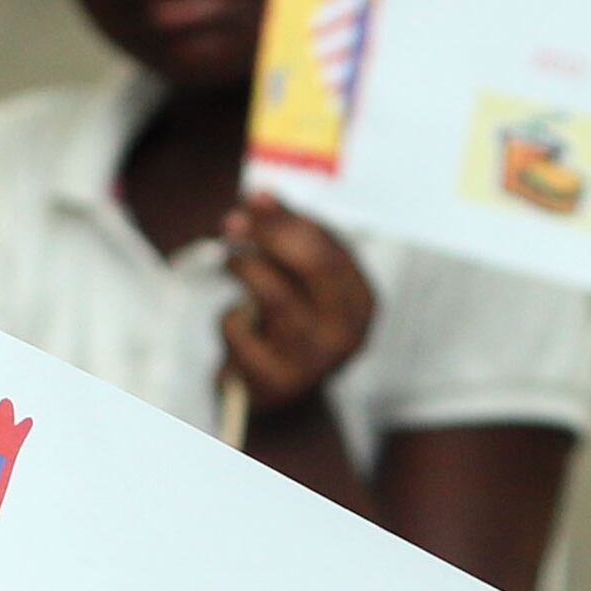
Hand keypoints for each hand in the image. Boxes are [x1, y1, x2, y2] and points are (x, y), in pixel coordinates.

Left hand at [219, 197, 377, 421]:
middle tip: (232, 222)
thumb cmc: (290, 321)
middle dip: (268, 235)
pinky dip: (229, 317)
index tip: (253, 199)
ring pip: (274, 294)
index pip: (329, 248)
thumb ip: (288, 233)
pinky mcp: (277, 382)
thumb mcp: (300, 277)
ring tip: (231, 262)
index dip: (287, 219)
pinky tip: (238, 321)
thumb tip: (260, 195)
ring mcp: (315, 361)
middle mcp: (348, 332)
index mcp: (362, 301)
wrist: (278, 396)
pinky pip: (241, 330)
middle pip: (314, 265)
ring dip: (243, 268)